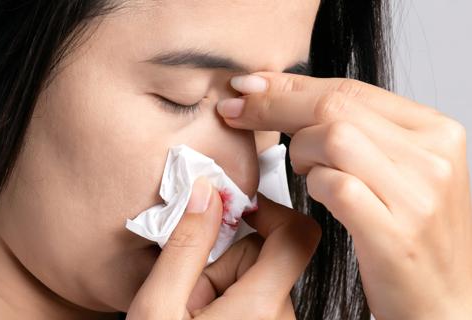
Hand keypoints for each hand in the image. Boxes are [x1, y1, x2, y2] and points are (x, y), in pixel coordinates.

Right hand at [127, 176, 320, 318]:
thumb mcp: (157, 307)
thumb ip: (185, 247)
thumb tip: (204, 194)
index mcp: (259, 307)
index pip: (296, 235)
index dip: (270, 209)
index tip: (235, 207)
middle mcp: (279, 316)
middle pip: (265, 254)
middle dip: (224, 259)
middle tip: (187, 288)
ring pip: (255, 275)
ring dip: (220, 281)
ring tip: (188, 308)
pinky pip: (251, 295)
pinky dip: (225, 297)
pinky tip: (197, 315)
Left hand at [216, 72, 471, 318]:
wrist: (444, 301)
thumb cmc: (409, 234)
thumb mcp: (397, 170)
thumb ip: (358, 131)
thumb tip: (286, 96)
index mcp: (434, 130)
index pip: (350, 88)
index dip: (290, 85)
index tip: (248, 85)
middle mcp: (433, 155)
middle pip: (335, 106)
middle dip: (274, 105)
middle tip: (236, 110)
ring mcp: (418, 193)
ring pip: (332, 138)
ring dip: (299, 151)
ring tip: (304, 171)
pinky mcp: (396, 231)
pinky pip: (335, 186)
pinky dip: (314, 186)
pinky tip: (317, 194)